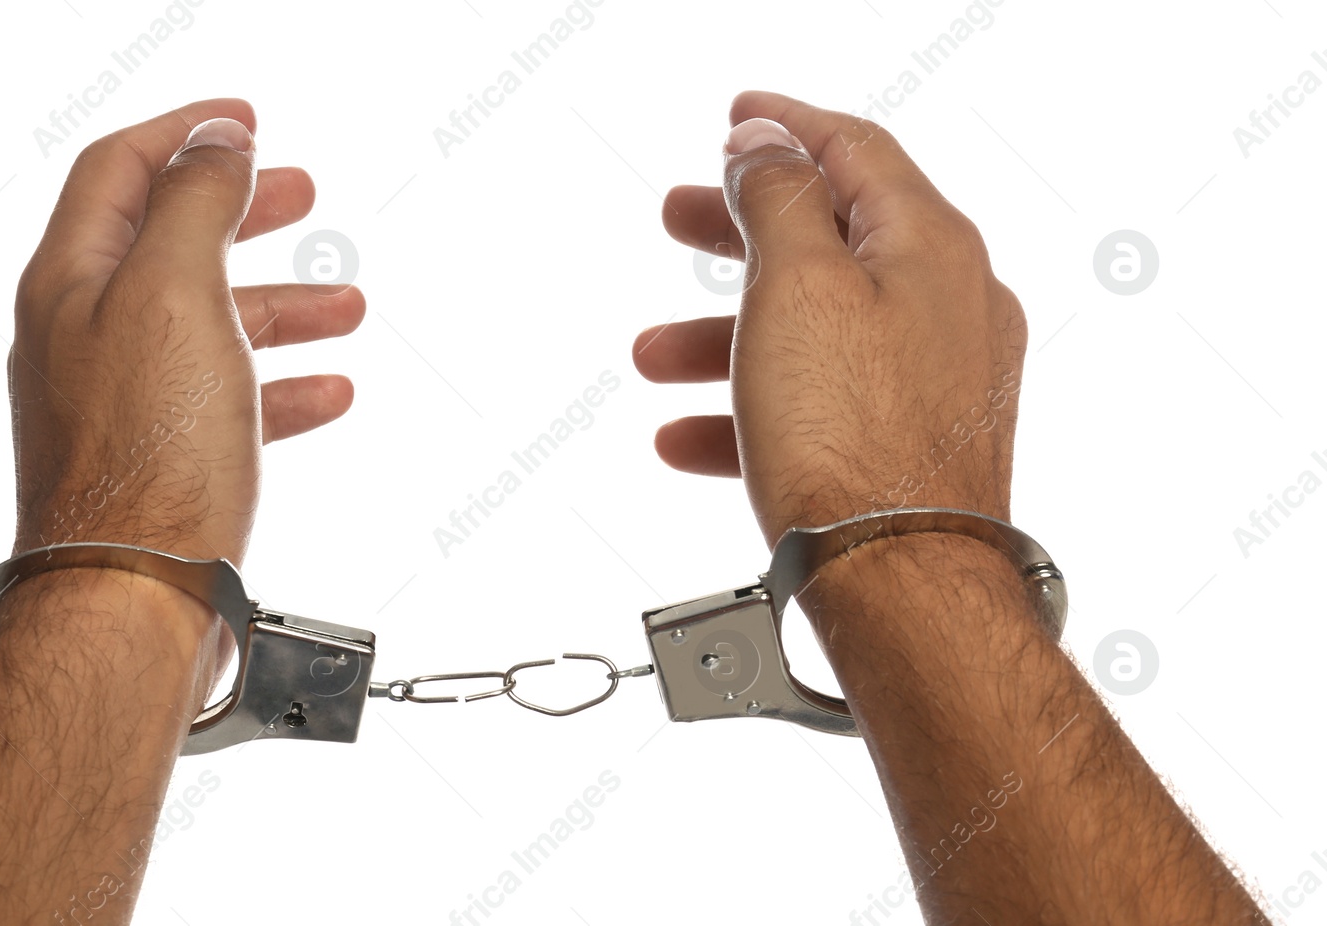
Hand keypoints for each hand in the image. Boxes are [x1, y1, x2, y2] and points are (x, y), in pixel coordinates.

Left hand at [8, 100, 363, 564]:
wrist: (132, 599)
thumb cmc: (147, 455)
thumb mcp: (175, 295)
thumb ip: (195, 206)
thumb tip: (217, 144)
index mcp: (73, 282)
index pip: (121, 170)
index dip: (186, 133)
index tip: (247, 122)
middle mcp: (84, 336)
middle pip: (168, 243)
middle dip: (242, 214)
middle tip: (303, 194)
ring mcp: (118, 402)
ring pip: (208, 327)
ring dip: (281, 306)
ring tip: (348, 306)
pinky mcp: (155, 461)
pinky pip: (225, 403)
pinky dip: (280, 386)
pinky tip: (327, 394)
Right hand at [635, 91, 1026, 544]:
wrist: (904, 588)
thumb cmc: (855, 442)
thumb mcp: (796, 289)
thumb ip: (779, 199)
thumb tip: (766, 144)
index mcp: (931, 247)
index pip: (855, 151)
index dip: (786, 127)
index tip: (737, 119)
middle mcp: (948, 305)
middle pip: (832, 239)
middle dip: (740, 234)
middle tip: (681, 220)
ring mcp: (938, 379)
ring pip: (817, 331)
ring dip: (727, 336)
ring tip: (653, 358)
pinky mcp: (917, 444)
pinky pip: (825, 404)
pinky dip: (757, 406)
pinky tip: (691, 438)